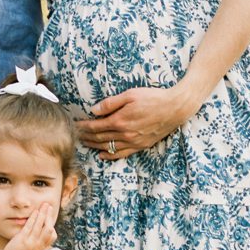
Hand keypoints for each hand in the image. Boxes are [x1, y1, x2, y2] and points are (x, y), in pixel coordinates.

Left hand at [0, 203, 56, 249]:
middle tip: (50, 205)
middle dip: (49, 216)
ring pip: (40, 226)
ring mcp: (30, 242)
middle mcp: (38, 244)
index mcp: (42, 247)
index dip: (52, 225)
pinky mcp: (22, 240)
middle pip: (48, 228)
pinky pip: (29, 226)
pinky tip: (35, 211)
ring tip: (44, 205)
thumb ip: (39, 242)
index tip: (50, 216)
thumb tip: (41, 233)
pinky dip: (33, 218)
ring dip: (43, 214)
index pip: (52, 236)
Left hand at [76, 84, 201, 159]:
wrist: (175, 108)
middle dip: (85, 136)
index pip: (95, 126)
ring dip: (94, 146)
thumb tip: (94, 110)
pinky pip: (121, 154)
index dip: (83, 126)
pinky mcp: (140, 145)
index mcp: (120, 121)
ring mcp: (133, 142)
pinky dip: (109, 155)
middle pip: (99, 138)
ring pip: (108, 147)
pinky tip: (102, 154)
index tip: (74, 125)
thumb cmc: (153, 97)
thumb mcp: (130, 94)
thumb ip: (111, 103)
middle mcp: (124, 134)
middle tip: (74, 135)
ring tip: (83, 143)